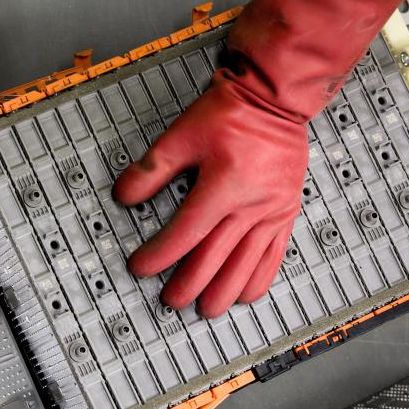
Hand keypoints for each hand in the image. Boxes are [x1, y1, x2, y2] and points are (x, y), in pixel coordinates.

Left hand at [115, 0, 408, 317]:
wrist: (274, 98)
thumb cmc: (229, 113)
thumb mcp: (181, 135)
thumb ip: (151, 170)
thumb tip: (123, 197)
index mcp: (223, 186)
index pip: (185, 233)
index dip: (160, 254)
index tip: (140, 267)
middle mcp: (251, 205)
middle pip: (215, 256)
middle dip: (190, 283)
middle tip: (171, 301)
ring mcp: (272, 211)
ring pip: (246, 263)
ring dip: (225, 290)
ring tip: (206, 310)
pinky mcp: (285, 212)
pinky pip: (274, 255)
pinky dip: (259, 278)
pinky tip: (246, 296)